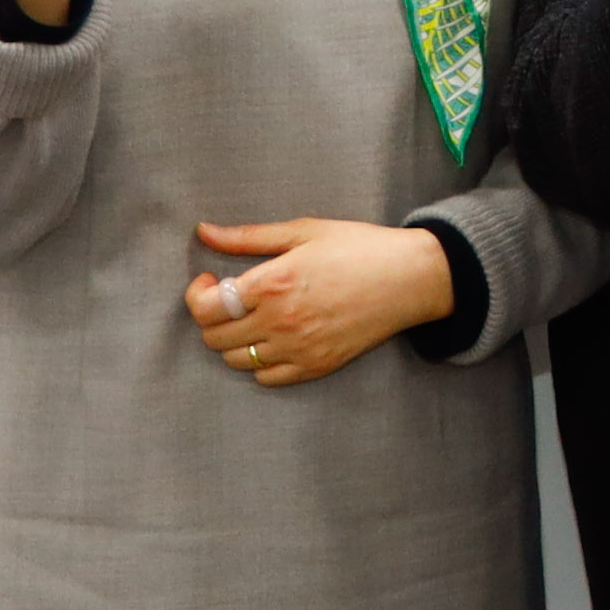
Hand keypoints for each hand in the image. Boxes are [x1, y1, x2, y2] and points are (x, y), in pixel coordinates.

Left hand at [188, 216, 454, 385]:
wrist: (412, 277)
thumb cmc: (360, 247)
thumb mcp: (304, 231)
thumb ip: (248, 236)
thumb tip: (204, 231)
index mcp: (273, 283)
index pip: (205, 308)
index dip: (196, 294)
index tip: (210, 280)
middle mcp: (280, 321)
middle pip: (214, 337)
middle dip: (213, 316)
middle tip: (230, 299)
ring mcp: (298, 348)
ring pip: (236, 360)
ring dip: (234, 340)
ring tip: (252, 318)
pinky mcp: (316, 366)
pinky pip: (266, 378)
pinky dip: (259, 362)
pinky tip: (273, 339)